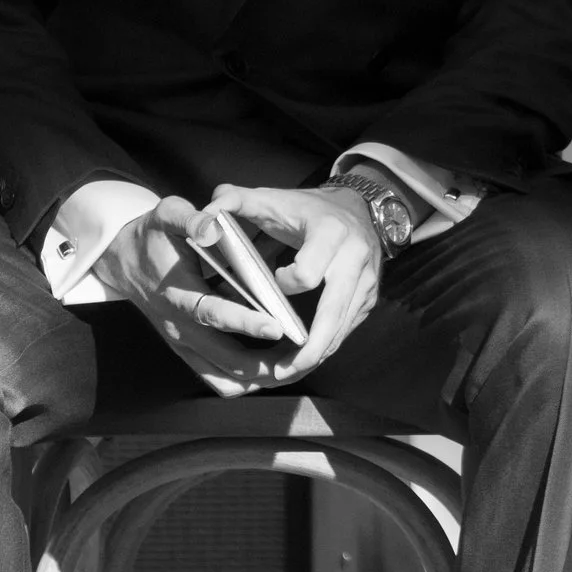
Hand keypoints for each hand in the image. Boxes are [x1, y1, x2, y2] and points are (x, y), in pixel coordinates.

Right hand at [92, 197, 300, 396]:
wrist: (124, 262)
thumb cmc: (153, 237)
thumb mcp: (168, 215)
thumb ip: (191, 219)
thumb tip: (213, 225)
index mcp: (177, 292)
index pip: (212, 313)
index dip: (245, 322)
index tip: (277, 326)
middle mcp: (180, 327)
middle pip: (226, 360)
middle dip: (265, 364)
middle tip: (303, 357)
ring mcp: (184, 344)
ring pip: (225, 378)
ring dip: (261, 377)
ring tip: (295, 365)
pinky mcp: (188, 352)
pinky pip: (218, 380)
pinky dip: (246, 380)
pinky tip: (273, 368)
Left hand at [203, 178, 388, 384]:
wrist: (359, 205)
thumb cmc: (306, 207)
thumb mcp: (271, 197)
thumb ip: (233, 201)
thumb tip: (203, 219)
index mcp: (330, 233)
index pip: (307, 274)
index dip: (284, 285)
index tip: (272, 281)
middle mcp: (355, 259)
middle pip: (333, 314)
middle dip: (308, 347)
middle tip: (279, 372)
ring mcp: (366, 282)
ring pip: (342, 329)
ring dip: (316, 355)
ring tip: (285, 374)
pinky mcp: (369, 298)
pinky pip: (347, 330)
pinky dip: (326, 347)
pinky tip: (303, 360)